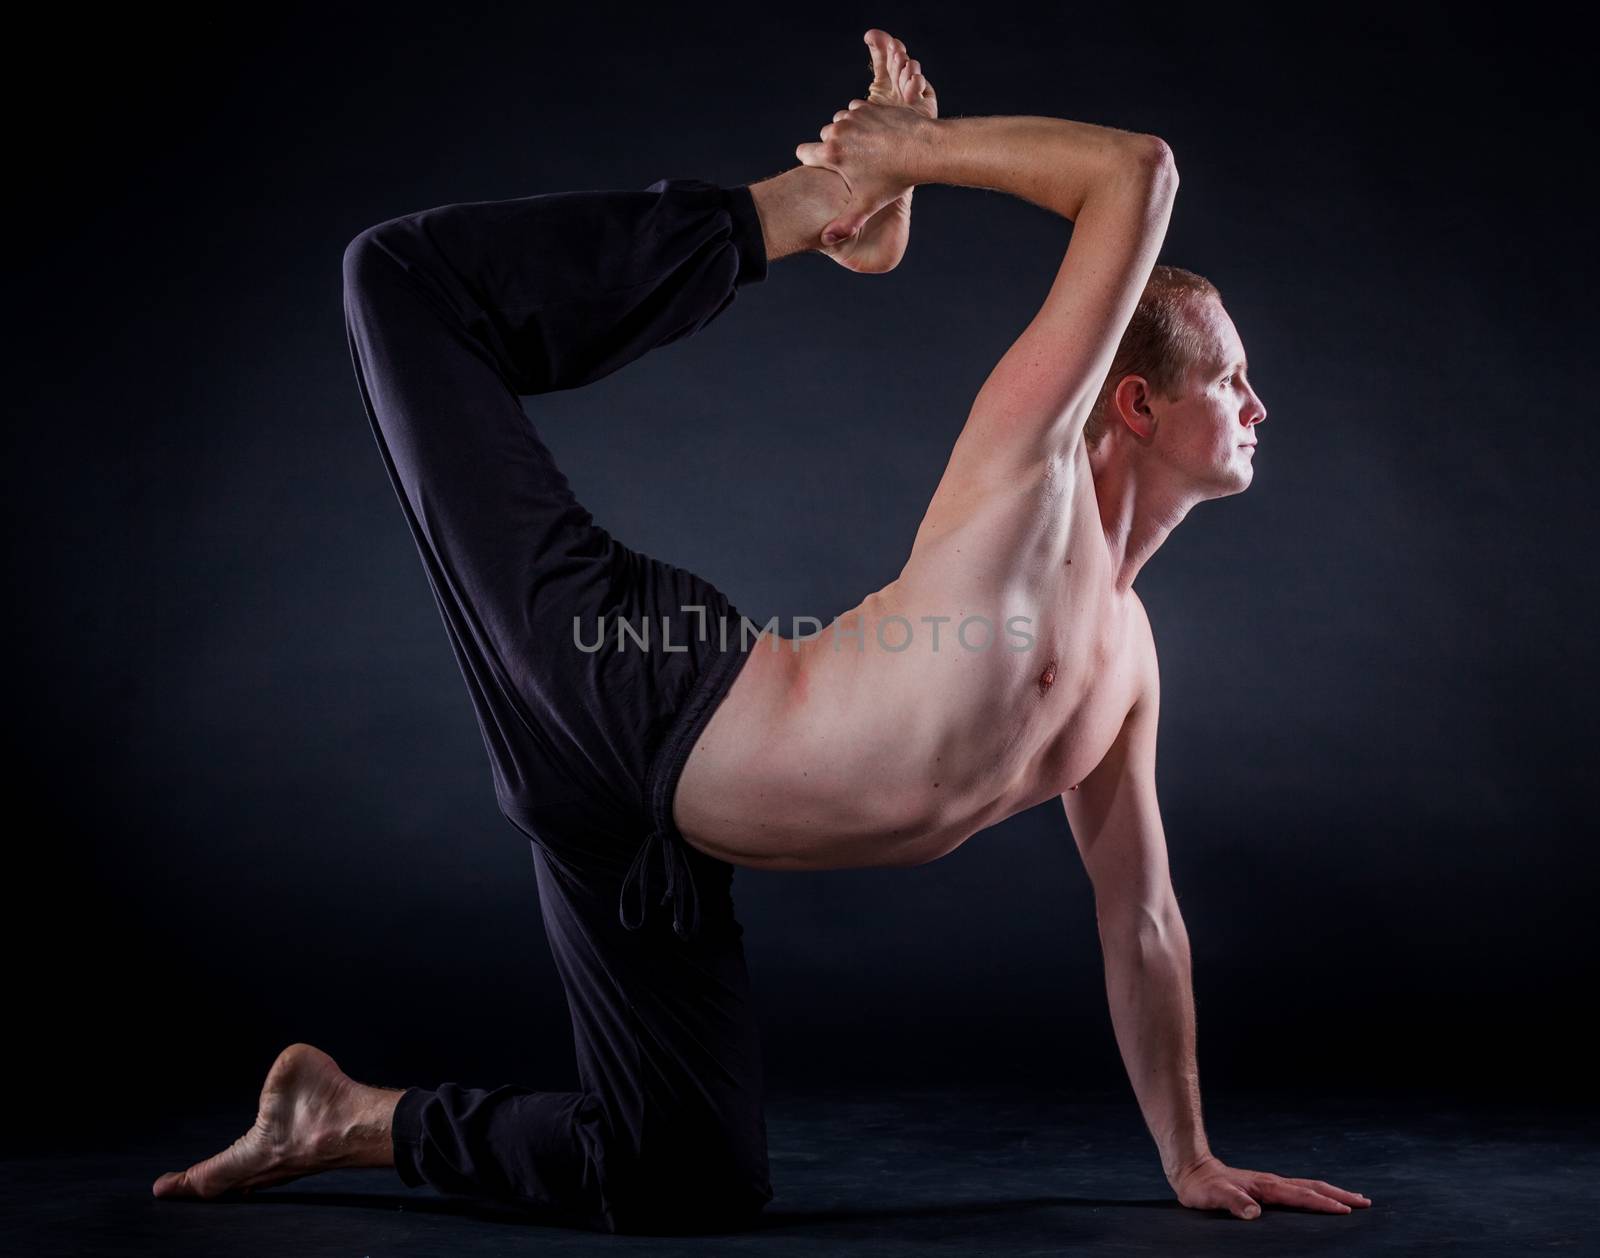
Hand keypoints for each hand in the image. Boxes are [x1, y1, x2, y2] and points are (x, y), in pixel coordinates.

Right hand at [795, 28, 937, 273]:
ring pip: (840, 122)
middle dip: (834, 147)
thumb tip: (826, 240)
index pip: (804, 152)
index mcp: (831, 154)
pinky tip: (876, 134)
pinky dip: (862, 120)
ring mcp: (853, 116)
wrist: (921, 150)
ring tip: (866, 148)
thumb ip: (845, 224)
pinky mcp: (868, 106)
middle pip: (824, 137)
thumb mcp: (867, 205)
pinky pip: (856, 111)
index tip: (824, 168)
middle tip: (853, 162)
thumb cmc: (894, 179)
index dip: (812, 161)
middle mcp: (837, 131)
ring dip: (848, 132)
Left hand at [1171, 1154, 1371, 1219]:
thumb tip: (1254, 1213)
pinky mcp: (1266, 1187)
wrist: (1191, 1169)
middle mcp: (1273, 1183)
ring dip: (1332, 1193)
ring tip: (1353, 1199)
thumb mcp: (1214, 1196)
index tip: (1347, 1211)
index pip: (1302, 1196)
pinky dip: (1316, 1193)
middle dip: (1339, 1195)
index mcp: (1266, 1186)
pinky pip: (1299, 1190)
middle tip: (1365, 1203)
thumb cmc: (1201, 1187)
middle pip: (1313, 1188)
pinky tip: (1319, 1199)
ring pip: (1308, 1187)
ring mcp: (1270, 1183)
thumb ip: (1233, 1203)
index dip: (1324, 1204)